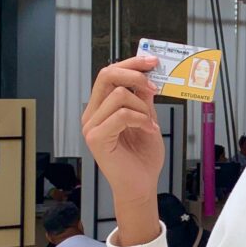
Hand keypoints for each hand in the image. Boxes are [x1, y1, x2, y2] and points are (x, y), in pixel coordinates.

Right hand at [82, 56, 163, 242]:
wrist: (141, 185)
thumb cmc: (143, 156)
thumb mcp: (148, 119)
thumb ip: (143, 98)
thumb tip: (147, 74)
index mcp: (101, 108)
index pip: (109, 74)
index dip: (131, 63)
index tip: (152, 61)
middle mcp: (92, 114)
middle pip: (107, 75)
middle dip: (134, 74)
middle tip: (154, 86)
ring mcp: (91, 126)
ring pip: (119, 95)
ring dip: (143, 107)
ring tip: (150, 124)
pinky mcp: (97, 139)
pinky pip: (122, 115)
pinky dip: (141, 120)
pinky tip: (149, 131)